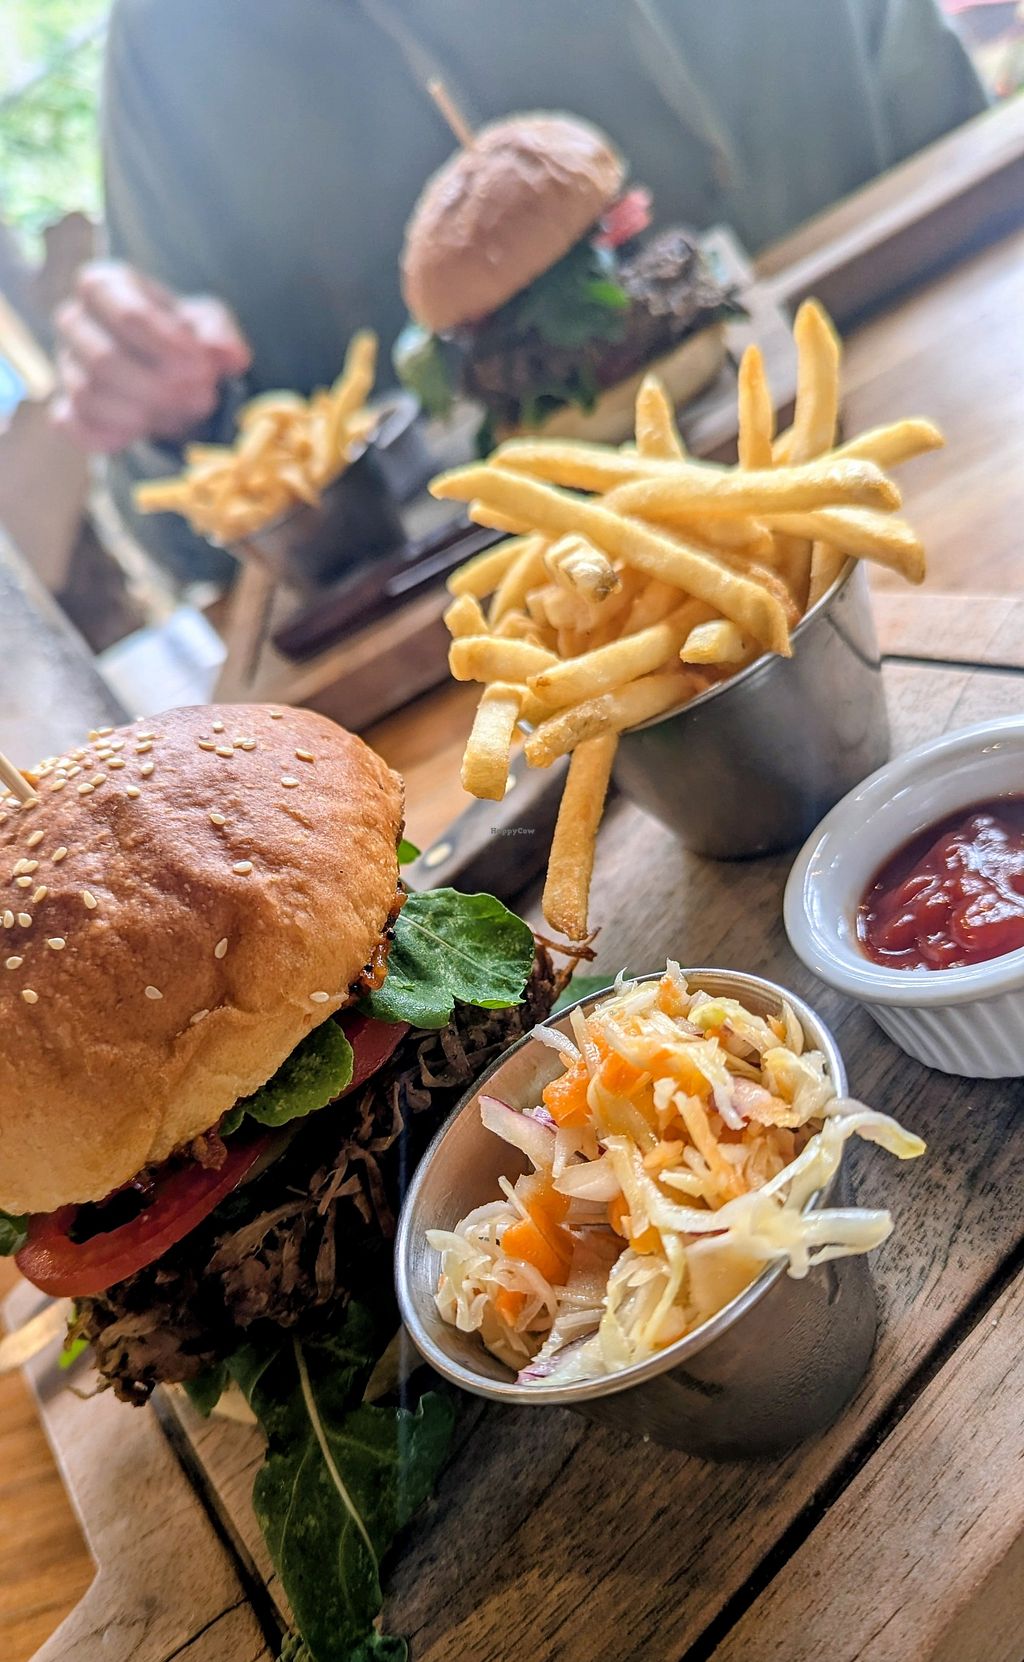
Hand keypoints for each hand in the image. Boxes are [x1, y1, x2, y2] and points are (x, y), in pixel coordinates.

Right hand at [51, 261, 251, 452]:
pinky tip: (147, 430)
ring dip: (146, 413)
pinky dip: (115, 436)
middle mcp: (74, 321)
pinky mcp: (66, 409)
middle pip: (104, 360)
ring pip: (89, 396)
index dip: (168, 345)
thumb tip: (231, 356)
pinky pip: (77, 428)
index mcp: (104, 285)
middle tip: (202, 398)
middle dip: (160, 388)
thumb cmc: (184, 334)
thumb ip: (221, 334)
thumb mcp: (210, 322)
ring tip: (185, 413)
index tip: (203, 368)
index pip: (127, 315)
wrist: (170, 370)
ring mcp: (66, 366)